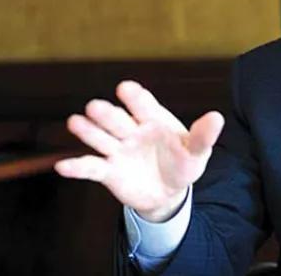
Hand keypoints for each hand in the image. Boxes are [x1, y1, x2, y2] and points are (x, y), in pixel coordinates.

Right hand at [54, 80, 222, 221]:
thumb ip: (203, 136)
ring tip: (76, 122)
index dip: (135, 97)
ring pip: (100, 138)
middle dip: (106, 114)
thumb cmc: (183, 163)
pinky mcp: (108, 171)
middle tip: (95, 107)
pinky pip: (90, 167)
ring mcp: (117, 149)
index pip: (143, 105)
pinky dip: (76, 167)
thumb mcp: (196, 152)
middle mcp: (131, 130)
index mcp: (153, 119)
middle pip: (117, 119)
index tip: (126, 88)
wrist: (169, 192)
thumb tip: (217, 117)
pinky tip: (62, 166)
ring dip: (88, 131)